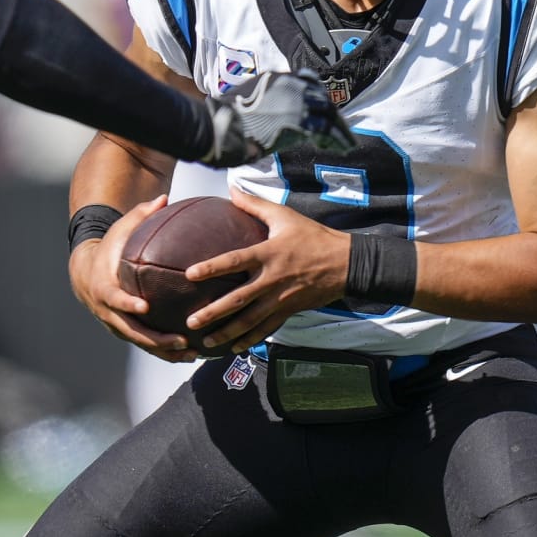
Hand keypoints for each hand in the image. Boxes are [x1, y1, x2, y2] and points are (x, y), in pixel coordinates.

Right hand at [68, 195, 201, 362]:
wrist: (86, 273)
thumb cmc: (109, 248)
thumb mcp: (120, 230)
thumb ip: (141, 216)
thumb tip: (164, 197)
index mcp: (105, 287)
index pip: (114, 298)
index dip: (127, 304)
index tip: (144, 307)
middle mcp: (109, 311)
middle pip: (131, 331)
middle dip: (155, 339)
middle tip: (180, 340)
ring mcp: (116, 324)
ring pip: (140, 343)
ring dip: (164, 351)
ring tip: (190, 353)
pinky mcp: (125, 332)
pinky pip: (145, 345)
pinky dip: (164, 352)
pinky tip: (189, 353)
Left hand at [181, 190, 350, 351]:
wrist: (346, 263)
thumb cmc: (313, 237)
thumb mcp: (284, 216)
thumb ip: (255, 204)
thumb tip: (231, 188)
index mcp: (268, 254)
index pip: (235, 261)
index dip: (212, 267)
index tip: (190, 274)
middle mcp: (272, 280)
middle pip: (239, 300)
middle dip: (214, 313)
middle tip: (191, 321)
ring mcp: (281, 299)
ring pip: (250, 321)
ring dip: (227, 333)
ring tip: (206, 342)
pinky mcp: (289, 311)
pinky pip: (266, 329)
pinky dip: (249, 340)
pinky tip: (233, 348)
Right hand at [202, 70, 353, 166]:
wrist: (221, 127)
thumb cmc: (225, 118)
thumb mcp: (245, 98)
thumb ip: (263, 99)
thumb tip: (269, 111)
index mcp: (276, 79)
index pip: (308, 80)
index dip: (319, 96)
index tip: (323, 109)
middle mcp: (290, 86)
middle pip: (321, 97)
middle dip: (332, 114)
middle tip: (340, 129)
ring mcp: (296, 101)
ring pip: (328, 112)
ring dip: (339, 128)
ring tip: (345, 142)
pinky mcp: (299, 121)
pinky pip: (326, 129)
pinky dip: (337, 138)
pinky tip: (341, 147)